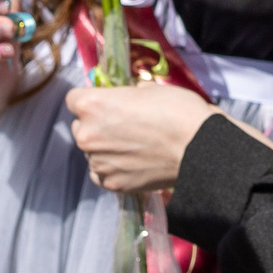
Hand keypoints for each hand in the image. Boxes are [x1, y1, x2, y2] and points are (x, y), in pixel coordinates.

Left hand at [66, 81, 221, 192]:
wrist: (199, 148)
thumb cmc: (177, 111)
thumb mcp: (149, 88)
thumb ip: (126, 95)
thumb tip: (127, 98)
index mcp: (92, 105)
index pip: (74, 99)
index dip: (91, 100)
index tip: (106, 103)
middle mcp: (87, 134)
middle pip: (80, 127)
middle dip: (96, 125)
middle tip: (124, 126)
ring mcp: (98, 162)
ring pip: (92, 152)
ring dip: (105, 149)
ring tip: (134, 147)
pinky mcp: (111, 183)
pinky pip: (101, 174)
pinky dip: (112, 169)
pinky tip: (131, 163)